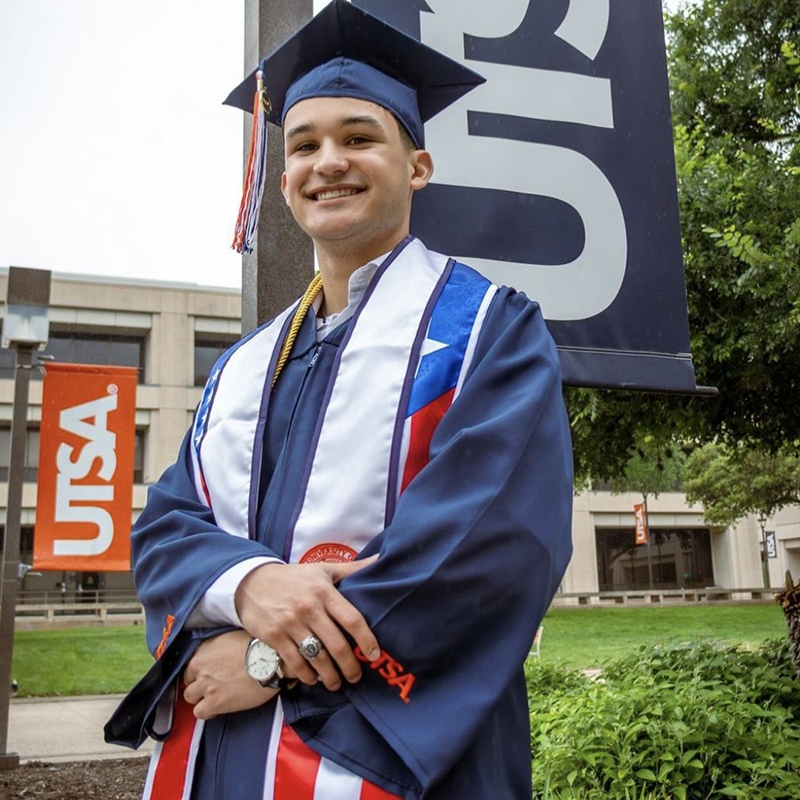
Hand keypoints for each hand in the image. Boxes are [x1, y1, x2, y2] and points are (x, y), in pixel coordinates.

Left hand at [183, 630, 276, 719]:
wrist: (270, 660)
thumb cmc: (258, 646)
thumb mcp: (234, 637)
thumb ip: (220, 647)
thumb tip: (222, 653)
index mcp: (204, 649)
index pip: (190, 665)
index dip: (199, 672)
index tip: (207, 675)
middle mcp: (200, 667)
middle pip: (188, 682)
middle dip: (198, 685)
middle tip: (213, 687)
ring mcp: (206, 686)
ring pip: (190, 698)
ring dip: (201, 699)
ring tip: (216, 698)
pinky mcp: (214, 702)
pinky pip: (200, 712)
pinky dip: (208, 711)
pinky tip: (219, 707)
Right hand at [235, 557, 379, 691]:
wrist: (251, 581)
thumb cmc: (294, 577)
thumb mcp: (323, 569)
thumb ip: (352, 569)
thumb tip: (380, 560)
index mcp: (324, 591)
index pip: (352, 619)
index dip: (367, 640)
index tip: (374, 655)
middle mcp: (309, 608)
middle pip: (337, 645)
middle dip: (350, 667)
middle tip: (356, 677)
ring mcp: (290, 624)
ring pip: (317, 658)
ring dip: (330, 676)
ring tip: (337, 683)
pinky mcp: (274, 636)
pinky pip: (295, 663)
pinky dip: (307, 676)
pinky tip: (314, 679)